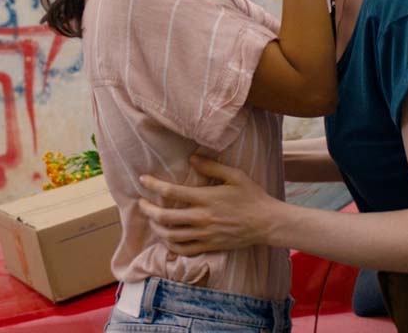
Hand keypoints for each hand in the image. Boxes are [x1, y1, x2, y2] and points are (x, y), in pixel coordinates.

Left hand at [138, 155, 278, 255]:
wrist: (266, 223)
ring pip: (170, 235)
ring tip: (151, 220)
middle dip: (148, 209)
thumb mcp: (235, 175)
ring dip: (156, 227)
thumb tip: (191, 158)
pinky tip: (166, 238)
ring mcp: (204, 235)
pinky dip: (170, 245)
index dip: (154, 185)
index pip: (172, 191)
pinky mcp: (209, 246)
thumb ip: (211, 166)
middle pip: (165, 216)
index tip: (143, 179)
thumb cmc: (251, 196)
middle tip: (140, 203)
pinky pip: (183, 250)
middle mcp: (201, 218)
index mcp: (206, 198)